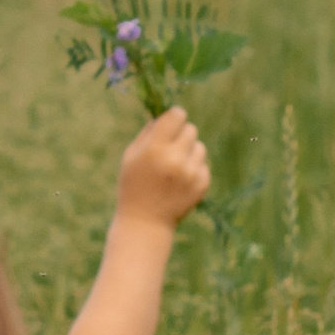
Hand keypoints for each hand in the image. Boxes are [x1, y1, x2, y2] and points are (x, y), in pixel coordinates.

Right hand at [116, 108, 210, 227]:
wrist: (146, 220)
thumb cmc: (134, 184)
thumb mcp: (131, 156)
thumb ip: (148, 133)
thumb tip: (166, 114)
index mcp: (154, 149)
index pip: (177, 116)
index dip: (175, 117)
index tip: (172, 123)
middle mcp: (175, 159)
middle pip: (191, 129)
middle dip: (181, 135)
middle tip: (170, 148)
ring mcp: (191, 172)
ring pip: (200, 147)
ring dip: (189, 152)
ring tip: (175, 166)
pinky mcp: (202, 183)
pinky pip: (203, 164)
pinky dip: (194, 168)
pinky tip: (180, 181)